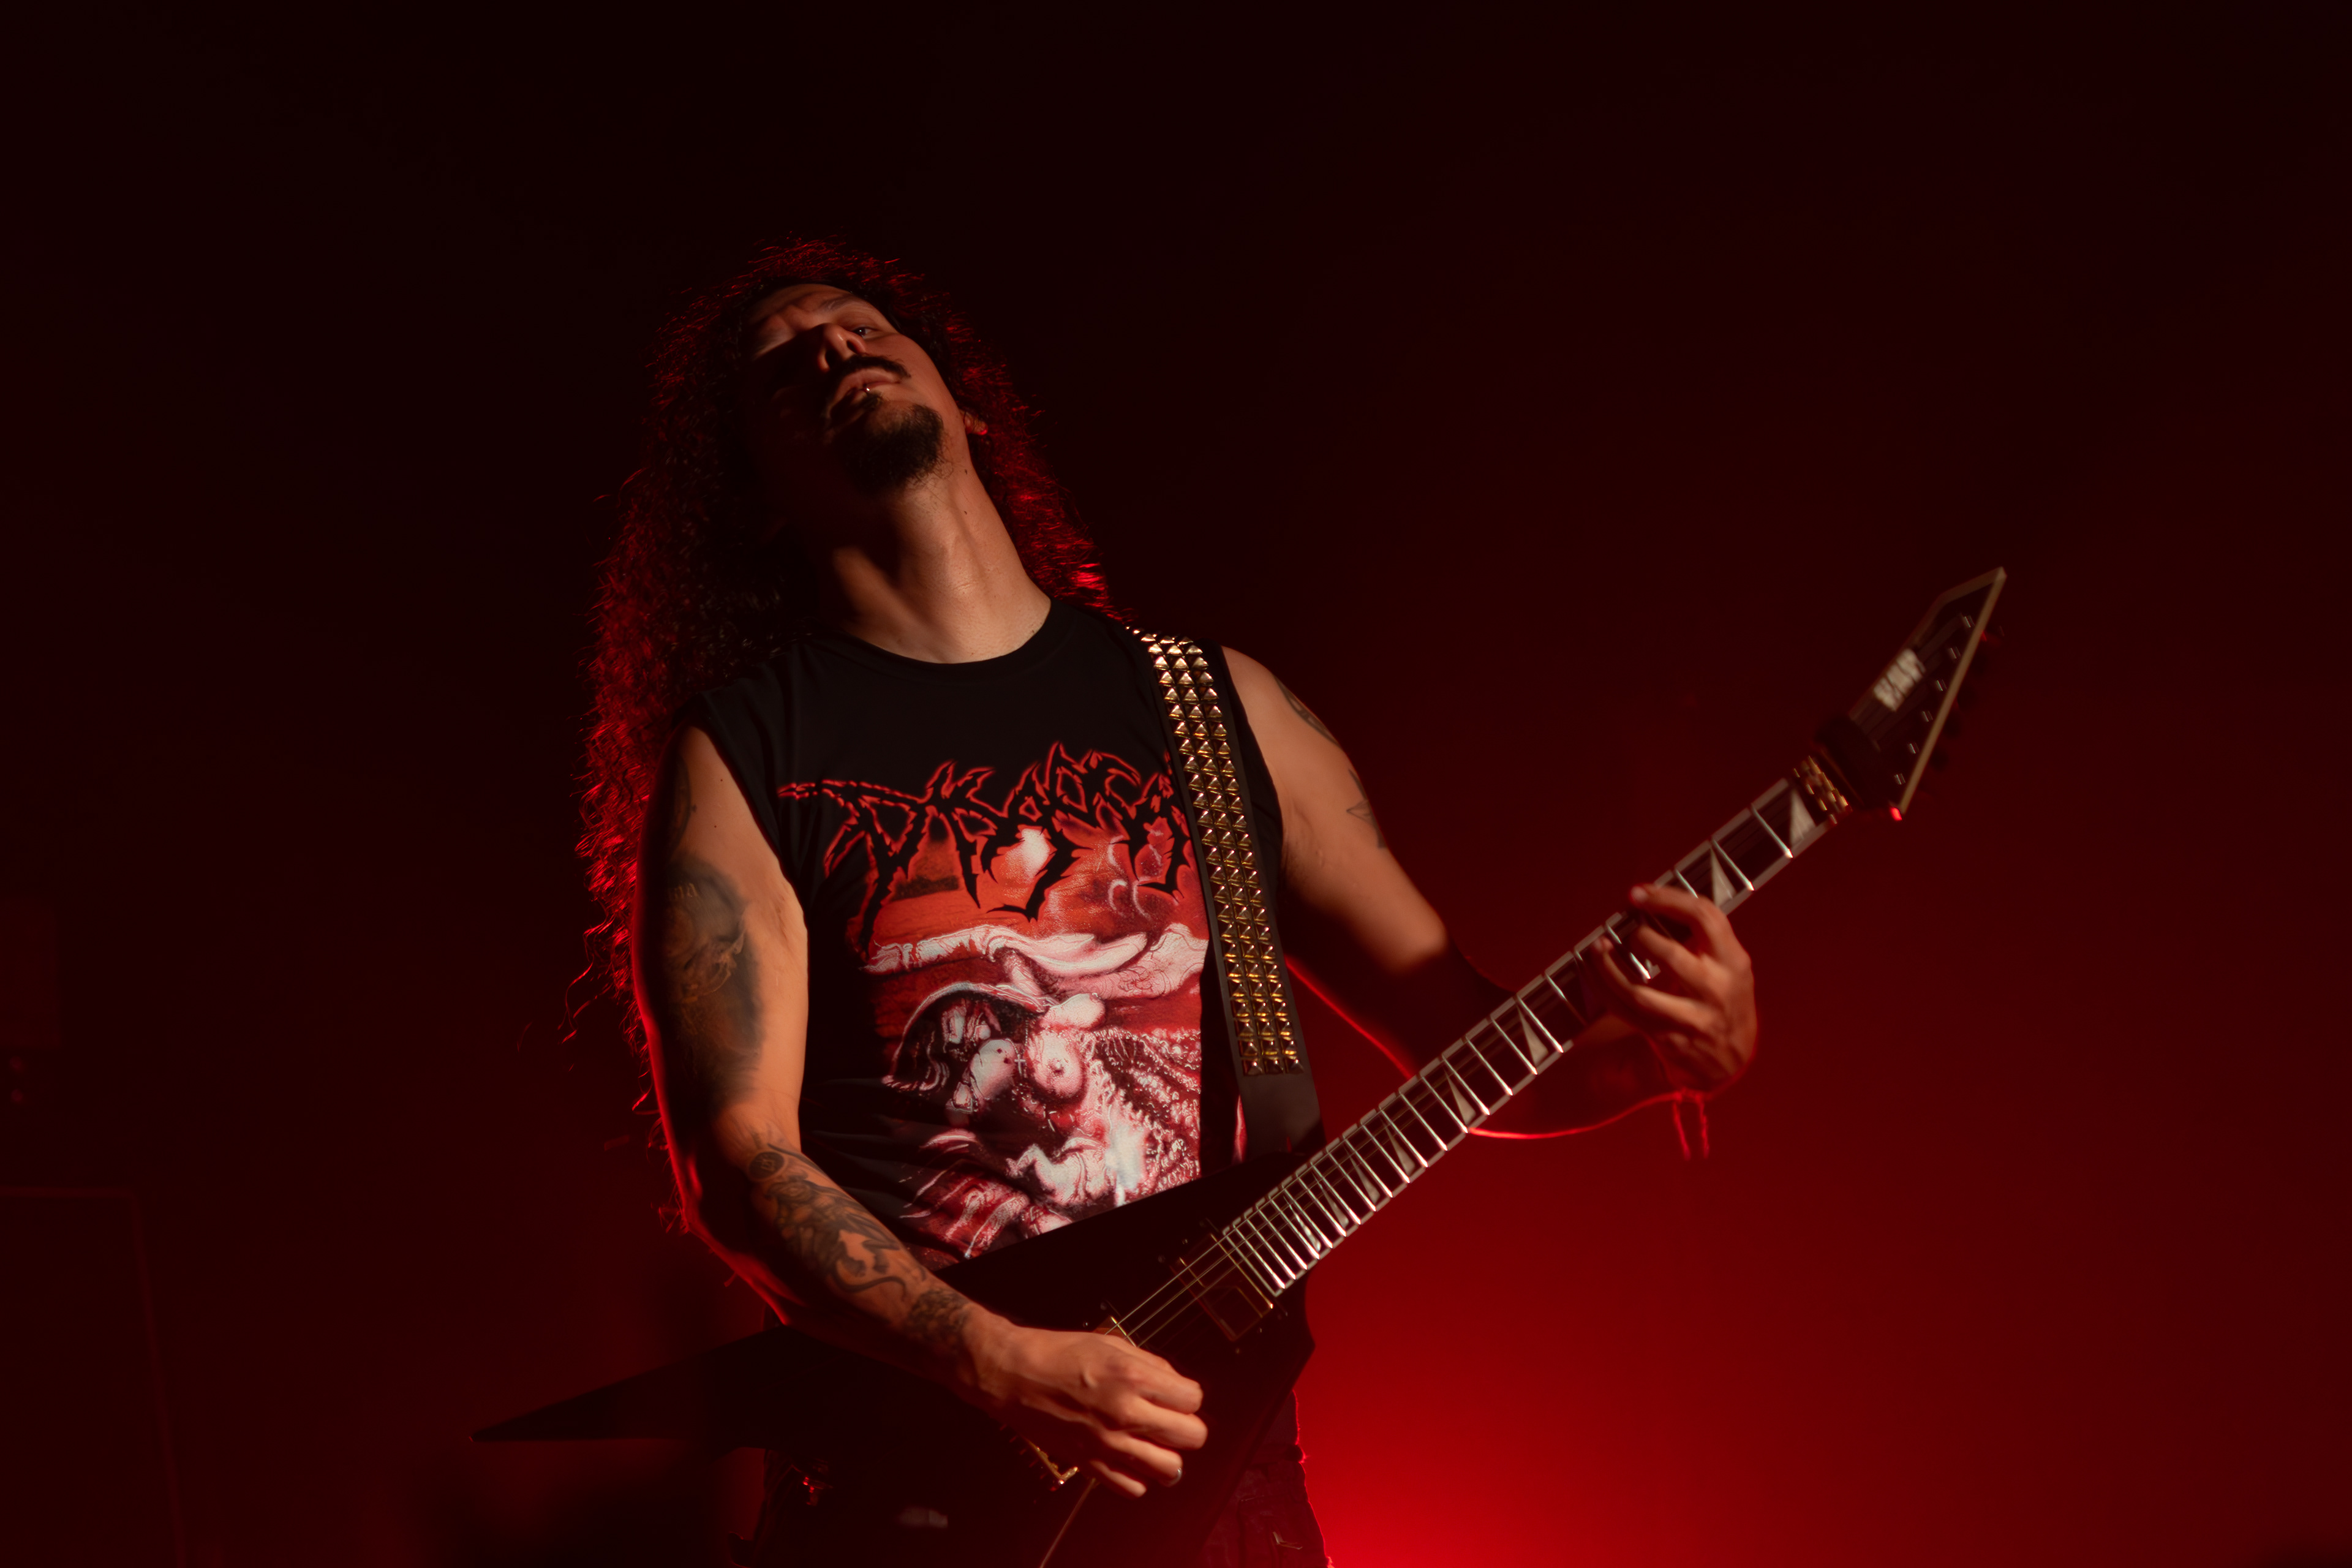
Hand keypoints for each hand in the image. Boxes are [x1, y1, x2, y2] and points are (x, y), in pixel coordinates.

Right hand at [958, 1313, 1206, 1497]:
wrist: (1014, 1374)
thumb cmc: (1058, 1353)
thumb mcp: (1112, 1343)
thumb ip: (1151, 1365)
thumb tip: (1177, 1386)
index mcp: (1133, 1377)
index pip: (1193, 1399)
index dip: (1188, 1395)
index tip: (1176, 1394)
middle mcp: (1125, 1414)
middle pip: (1191, 1436)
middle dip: (1186, 1425)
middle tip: (1169, 1418)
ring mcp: (1108, 1444)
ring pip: (1169, 1468)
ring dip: (1167, 1454)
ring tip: (1153, 1441)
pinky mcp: (1090, 1464)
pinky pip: (1134, 1488)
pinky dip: (1138, 1477)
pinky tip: (1129, 1458)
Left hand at [1590, 882, 1757, 1096]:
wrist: (1731, 1057)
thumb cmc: (1726, 997)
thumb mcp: (1730, 964)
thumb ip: (1704, 936)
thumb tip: (1652, 899)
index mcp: (1733, 962)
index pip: (1705, 918)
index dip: (1668, 899)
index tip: (1639, 894)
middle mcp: (1715, 989)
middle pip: (1670, 955)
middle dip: (1641, 938)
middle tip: (1630, 931)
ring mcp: (1690, 1018)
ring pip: (1639, 992)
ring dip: (1609, 967)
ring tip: (1598, 947)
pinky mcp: (1666, 1037)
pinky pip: (1624, 1011)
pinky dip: (1602, 987)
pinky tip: (1592, 969)